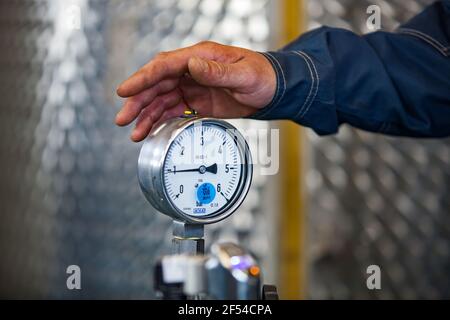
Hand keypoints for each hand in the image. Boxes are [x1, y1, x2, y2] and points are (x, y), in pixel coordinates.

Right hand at [115, 41, 275, 141]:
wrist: (272, 91)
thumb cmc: (262, 76)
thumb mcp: (244, 73)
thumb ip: (217, 72)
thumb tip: (191, 65)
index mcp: (200, 56)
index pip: (164, 66)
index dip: (142, 78)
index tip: (125, 91)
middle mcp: (191, 70)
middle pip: (157, 85)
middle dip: (138, 102)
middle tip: (122, 119)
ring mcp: (192, 86)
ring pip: (161, 100)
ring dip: (146, 116)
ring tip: (134, 133)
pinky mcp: (196, 102)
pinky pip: (173, 111)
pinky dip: (160, 121)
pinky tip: (150, 131)